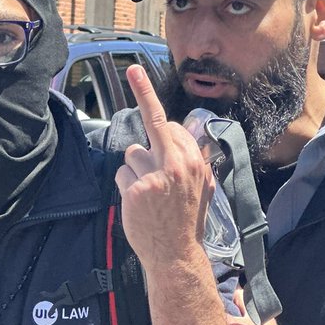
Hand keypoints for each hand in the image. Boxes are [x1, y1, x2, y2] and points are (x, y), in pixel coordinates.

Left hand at [115, 64, 213, 268]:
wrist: (176, 254)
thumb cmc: (188, 219)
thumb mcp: (202, 186)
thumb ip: (194, 158)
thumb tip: (187, 134)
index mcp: (193, 161)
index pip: (169, 124)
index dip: (152, 105)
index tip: (136, 72)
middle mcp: (176, 165)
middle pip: (152, 122)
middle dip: (142, 94)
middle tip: (133, 70)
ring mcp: (154, 177)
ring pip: (132, 153)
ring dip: (135, 168)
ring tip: (148, 192)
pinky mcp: (134, 190)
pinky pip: (122, 174)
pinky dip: (126, 186)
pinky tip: (138, 202)